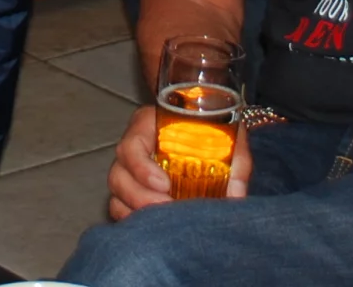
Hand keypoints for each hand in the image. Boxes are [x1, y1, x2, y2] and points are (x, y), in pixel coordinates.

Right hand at [102, 102, 248, 219]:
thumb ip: (236, 162)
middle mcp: (133, 148)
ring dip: (136, 211)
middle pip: (118, 175)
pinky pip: (120, 207)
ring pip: (116, 194)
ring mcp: (129, 171)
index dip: (142, 168)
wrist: (209, 128)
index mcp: (148, 125)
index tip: (165, 184)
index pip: (131, 146)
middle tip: (167, 209)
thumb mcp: (228, 136)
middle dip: (140, 198)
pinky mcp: (131, 190)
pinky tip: (155, 227)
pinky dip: (133, 219)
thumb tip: (236, 196)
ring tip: (163, 222)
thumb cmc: (214, 127)